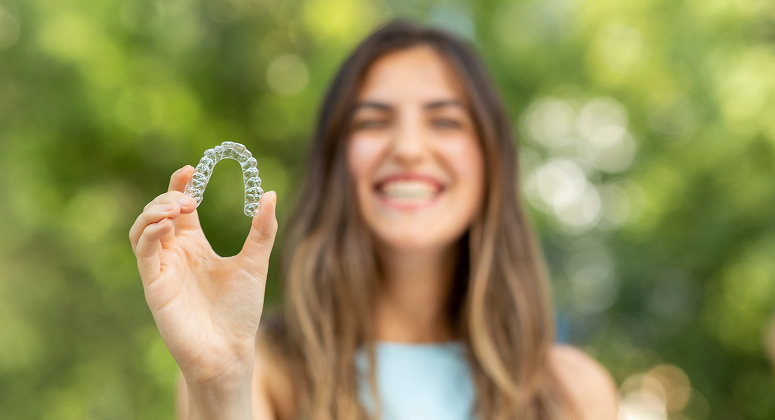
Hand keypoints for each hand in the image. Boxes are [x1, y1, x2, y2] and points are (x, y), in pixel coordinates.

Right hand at [129, 166, 277, 388]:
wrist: (230, 349)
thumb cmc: (240, 310)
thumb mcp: (255, 263)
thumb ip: (262, 230)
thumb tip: (269, 194)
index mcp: (195, 245)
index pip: (180, 206)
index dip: (181, 184)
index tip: (192, 167)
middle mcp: (175, 254)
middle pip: (158, 212)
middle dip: (169, 196)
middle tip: (190, 196)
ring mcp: (162, 268)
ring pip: (142, 228)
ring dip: (154, 211)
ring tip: (178, 206)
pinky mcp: (154, 285)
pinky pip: (143, 252)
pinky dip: (150, 233)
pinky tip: (167, 225)